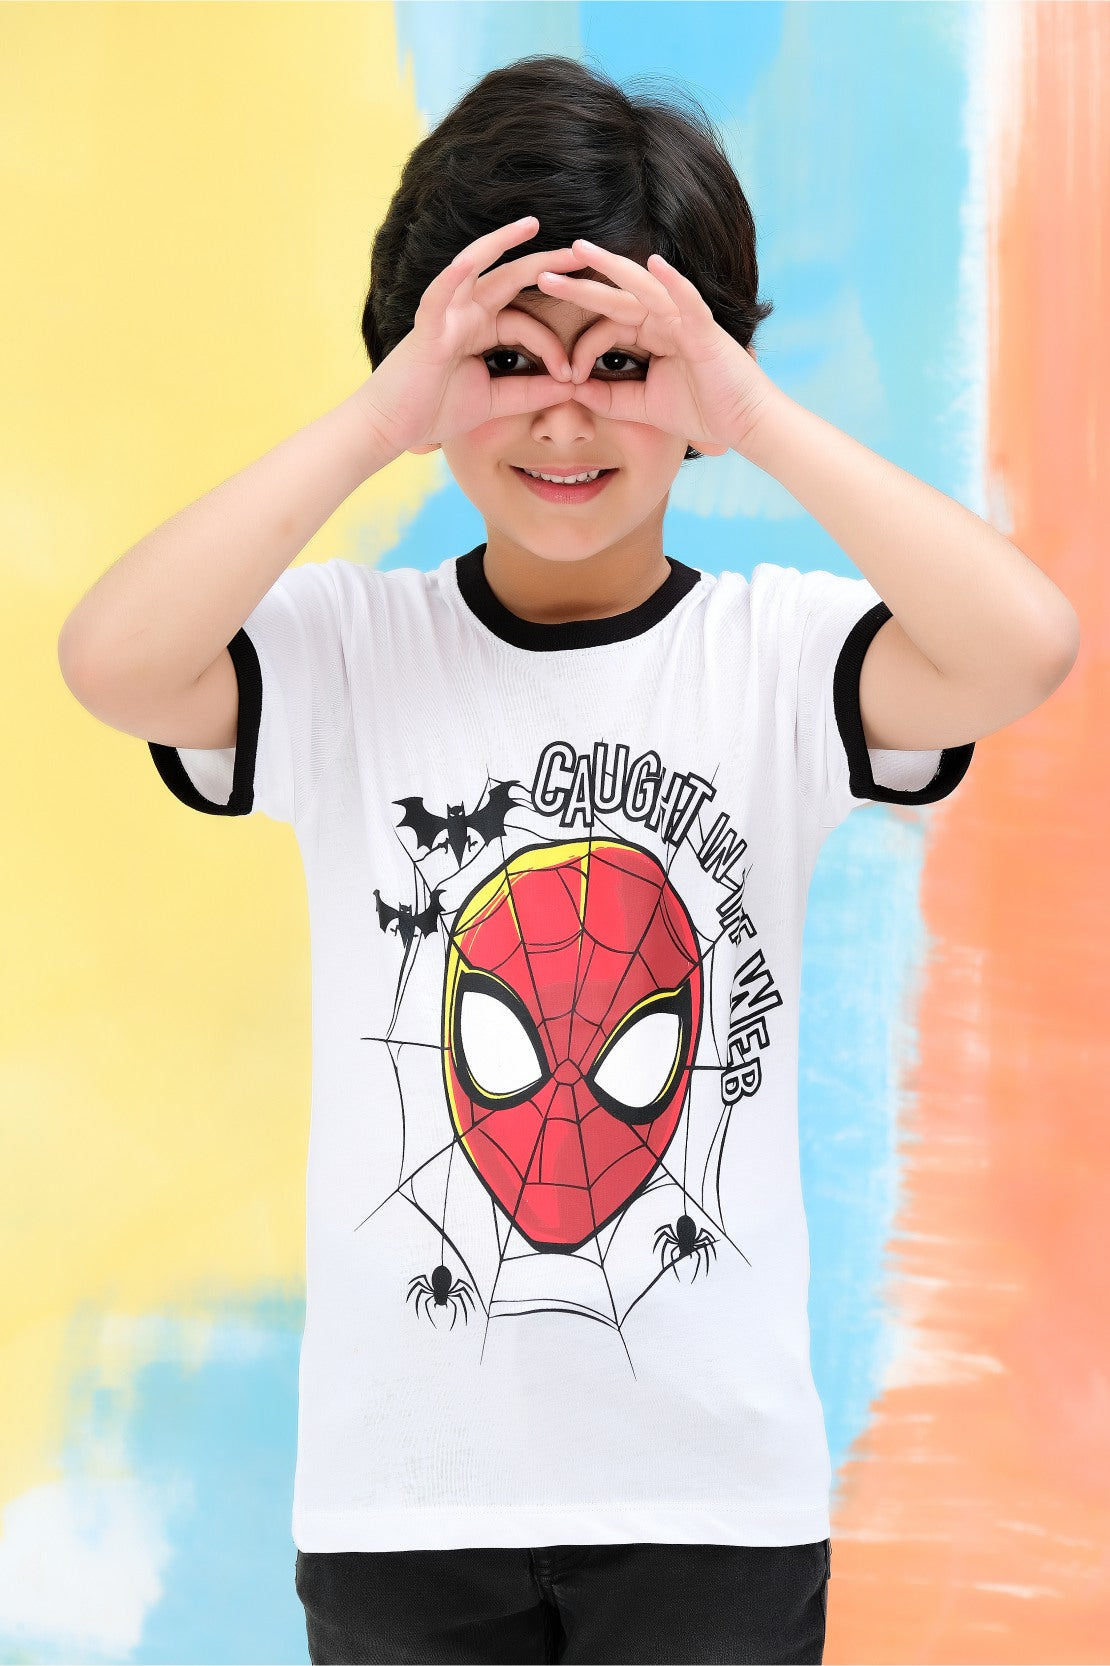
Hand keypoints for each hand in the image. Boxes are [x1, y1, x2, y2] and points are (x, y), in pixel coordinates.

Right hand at [354, 217, 584, 455]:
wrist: (391, 428)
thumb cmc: (435, 410)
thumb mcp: (495, 401)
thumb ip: (531, 391)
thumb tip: (572, 387)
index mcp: (481, 330)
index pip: (527, 323)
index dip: (554, 347)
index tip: (572, 376)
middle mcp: (464, 314)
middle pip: (510, 279)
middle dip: (545, 263)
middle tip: (580, 251)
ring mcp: (444, 317)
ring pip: (473, 268)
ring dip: (500, 243)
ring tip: (530, 225)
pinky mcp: (426, 330)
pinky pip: (437, 298)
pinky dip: (450, 280)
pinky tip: (464, 263)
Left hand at [533, 238, 779, 456]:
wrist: (746, 425)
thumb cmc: (703, 412)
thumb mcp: (643, 407)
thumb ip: (609, 397)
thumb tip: (572, 389)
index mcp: (652, 335)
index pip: (605, 327)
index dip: (581, 347)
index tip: (565, 374)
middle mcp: (667, 320)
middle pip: (616, 296)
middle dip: (579, 284)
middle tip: (541, 272)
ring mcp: (687, 321)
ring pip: (644, 288)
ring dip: (613, 267)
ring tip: (581, 250)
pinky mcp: (707, 332)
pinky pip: (688, 302)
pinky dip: (673, 283)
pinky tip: (655, 265)